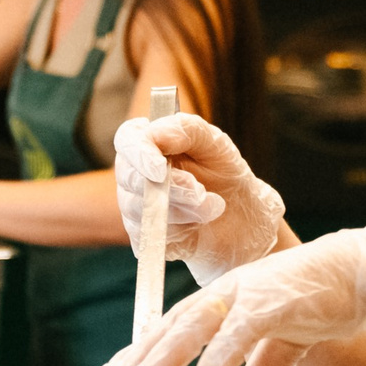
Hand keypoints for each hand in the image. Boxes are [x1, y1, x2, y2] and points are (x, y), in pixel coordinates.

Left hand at [91, 214, 365, 365]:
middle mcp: (224, 294)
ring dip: (161, 364)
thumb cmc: (321, 300)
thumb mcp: (284, 343)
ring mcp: (247, 296)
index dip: (135, 356)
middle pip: (168, 330)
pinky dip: (217, 362)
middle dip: (133, 364)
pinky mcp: (274, 304)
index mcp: (220, 299)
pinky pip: (238, 335)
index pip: (166, 328)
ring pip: (192, 329)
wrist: (363, 275)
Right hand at [113, 113, 284, 283]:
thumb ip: (186, 129)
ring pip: (140, 210)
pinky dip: (178, 232)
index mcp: (146, 142)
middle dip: (171, 188)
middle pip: (130, 178)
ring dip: (182, 211)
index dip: (138, 153)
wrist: (239, 215)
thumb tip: (154, 134)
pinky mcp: (143, 236)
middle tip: (201, 193)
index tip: (160, 168)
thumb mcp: (214, 143)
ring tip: (211, 207)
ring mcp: (134, 207)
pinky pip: (149, 235)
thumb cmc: (222, 171)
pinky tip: (196, 226)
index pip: (127, 140)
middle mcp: (133, 173)